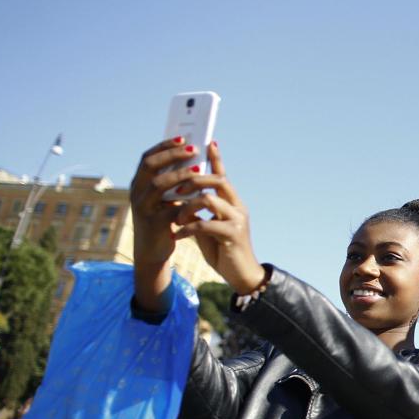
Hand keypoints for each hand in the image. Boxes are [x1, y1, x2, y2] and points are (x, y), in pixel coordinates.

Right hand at [130, 137, 202, 310]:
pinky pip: (171, 208)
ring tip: (199, 169)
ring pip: (159, 185)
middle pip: (151, 166)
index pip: (147, 158)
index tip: (182, 137)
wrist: (153, 251)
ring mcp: (143, 208)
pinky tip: (200, 195)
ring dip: (180, 175)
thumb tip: (194, 157)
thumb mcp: (164, 198)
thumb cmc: (163, 220)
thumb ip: (173, 181)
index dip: (164, 146)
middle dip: (172, 155)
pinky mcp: (154, 224)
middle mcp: (137, 193)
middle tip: (193, 149)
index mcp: (139, 184)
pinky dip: (186, 200)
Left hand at [171, 142, 266, 294]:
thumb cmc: (223, 251)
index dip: (216, 159)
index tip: (208, 142)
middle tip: (176, 190)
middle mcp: (238, 207)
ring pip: (209, 199)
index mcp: (232, 203)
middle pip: (217, 180)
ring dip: (187, 206)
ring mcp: (237, 220)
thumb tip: (182, 200)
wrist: (242, 276)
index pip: (223, 176)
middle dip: (193, 180)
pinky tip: (178, 236)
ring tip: (176, 219)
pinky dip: (188, 228)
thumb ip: (199, 213)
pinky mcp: (233, 235)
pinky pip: (206, 224)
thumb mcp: (208, 228)